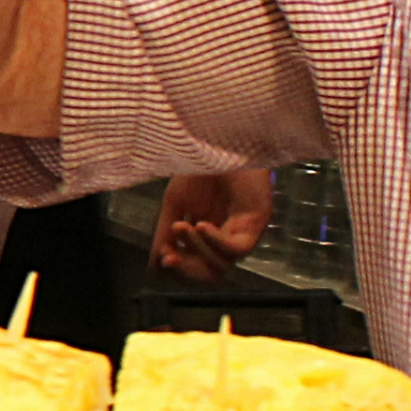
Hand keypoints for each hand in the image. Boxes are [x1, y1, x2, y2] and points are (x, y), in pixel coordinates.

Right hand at [152, 167, 273, 282]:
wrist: (219, 138)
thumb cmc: (201, 166)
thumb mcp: (175, 203)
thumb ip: (165, 234)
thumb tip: (153, 267)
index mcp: (207, 232)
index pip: (195, 264)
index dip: (178, 268)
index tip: (162, 260)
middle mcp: (226, 236)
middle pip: (209, 272)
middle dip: (186, 268)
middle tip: (169, 257)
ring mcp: (243, 231)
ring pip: (222, 264)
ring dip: (197, 250)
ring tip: (181, 226)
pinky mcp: (257, 222)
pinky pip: (237, 248)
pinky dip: (215, 241)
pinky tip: (200, 225)